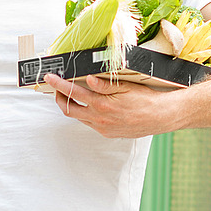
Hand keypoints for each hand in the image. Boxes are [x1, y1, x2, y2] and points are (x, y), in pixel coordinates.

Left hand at [44, 73, 182, 137]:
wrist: (161, 116)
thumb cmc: (145, 99)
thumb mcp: (125, 86)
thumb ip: (104, 84)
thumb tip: (87, 78)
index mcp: (102, 105)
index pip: (73, 93)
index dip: (58, 85)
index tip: (49, 78)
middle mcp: (99, 119)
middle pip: (69, 109)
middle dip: (59, 97)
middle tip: (56, 87)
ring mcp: (103, 128)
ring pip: (79, 117)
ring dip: (72, 106)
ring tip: (71, 95)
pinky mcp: (108, 133)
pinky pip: (90, 123)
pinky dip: (85, 113)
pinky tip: (89, 106)